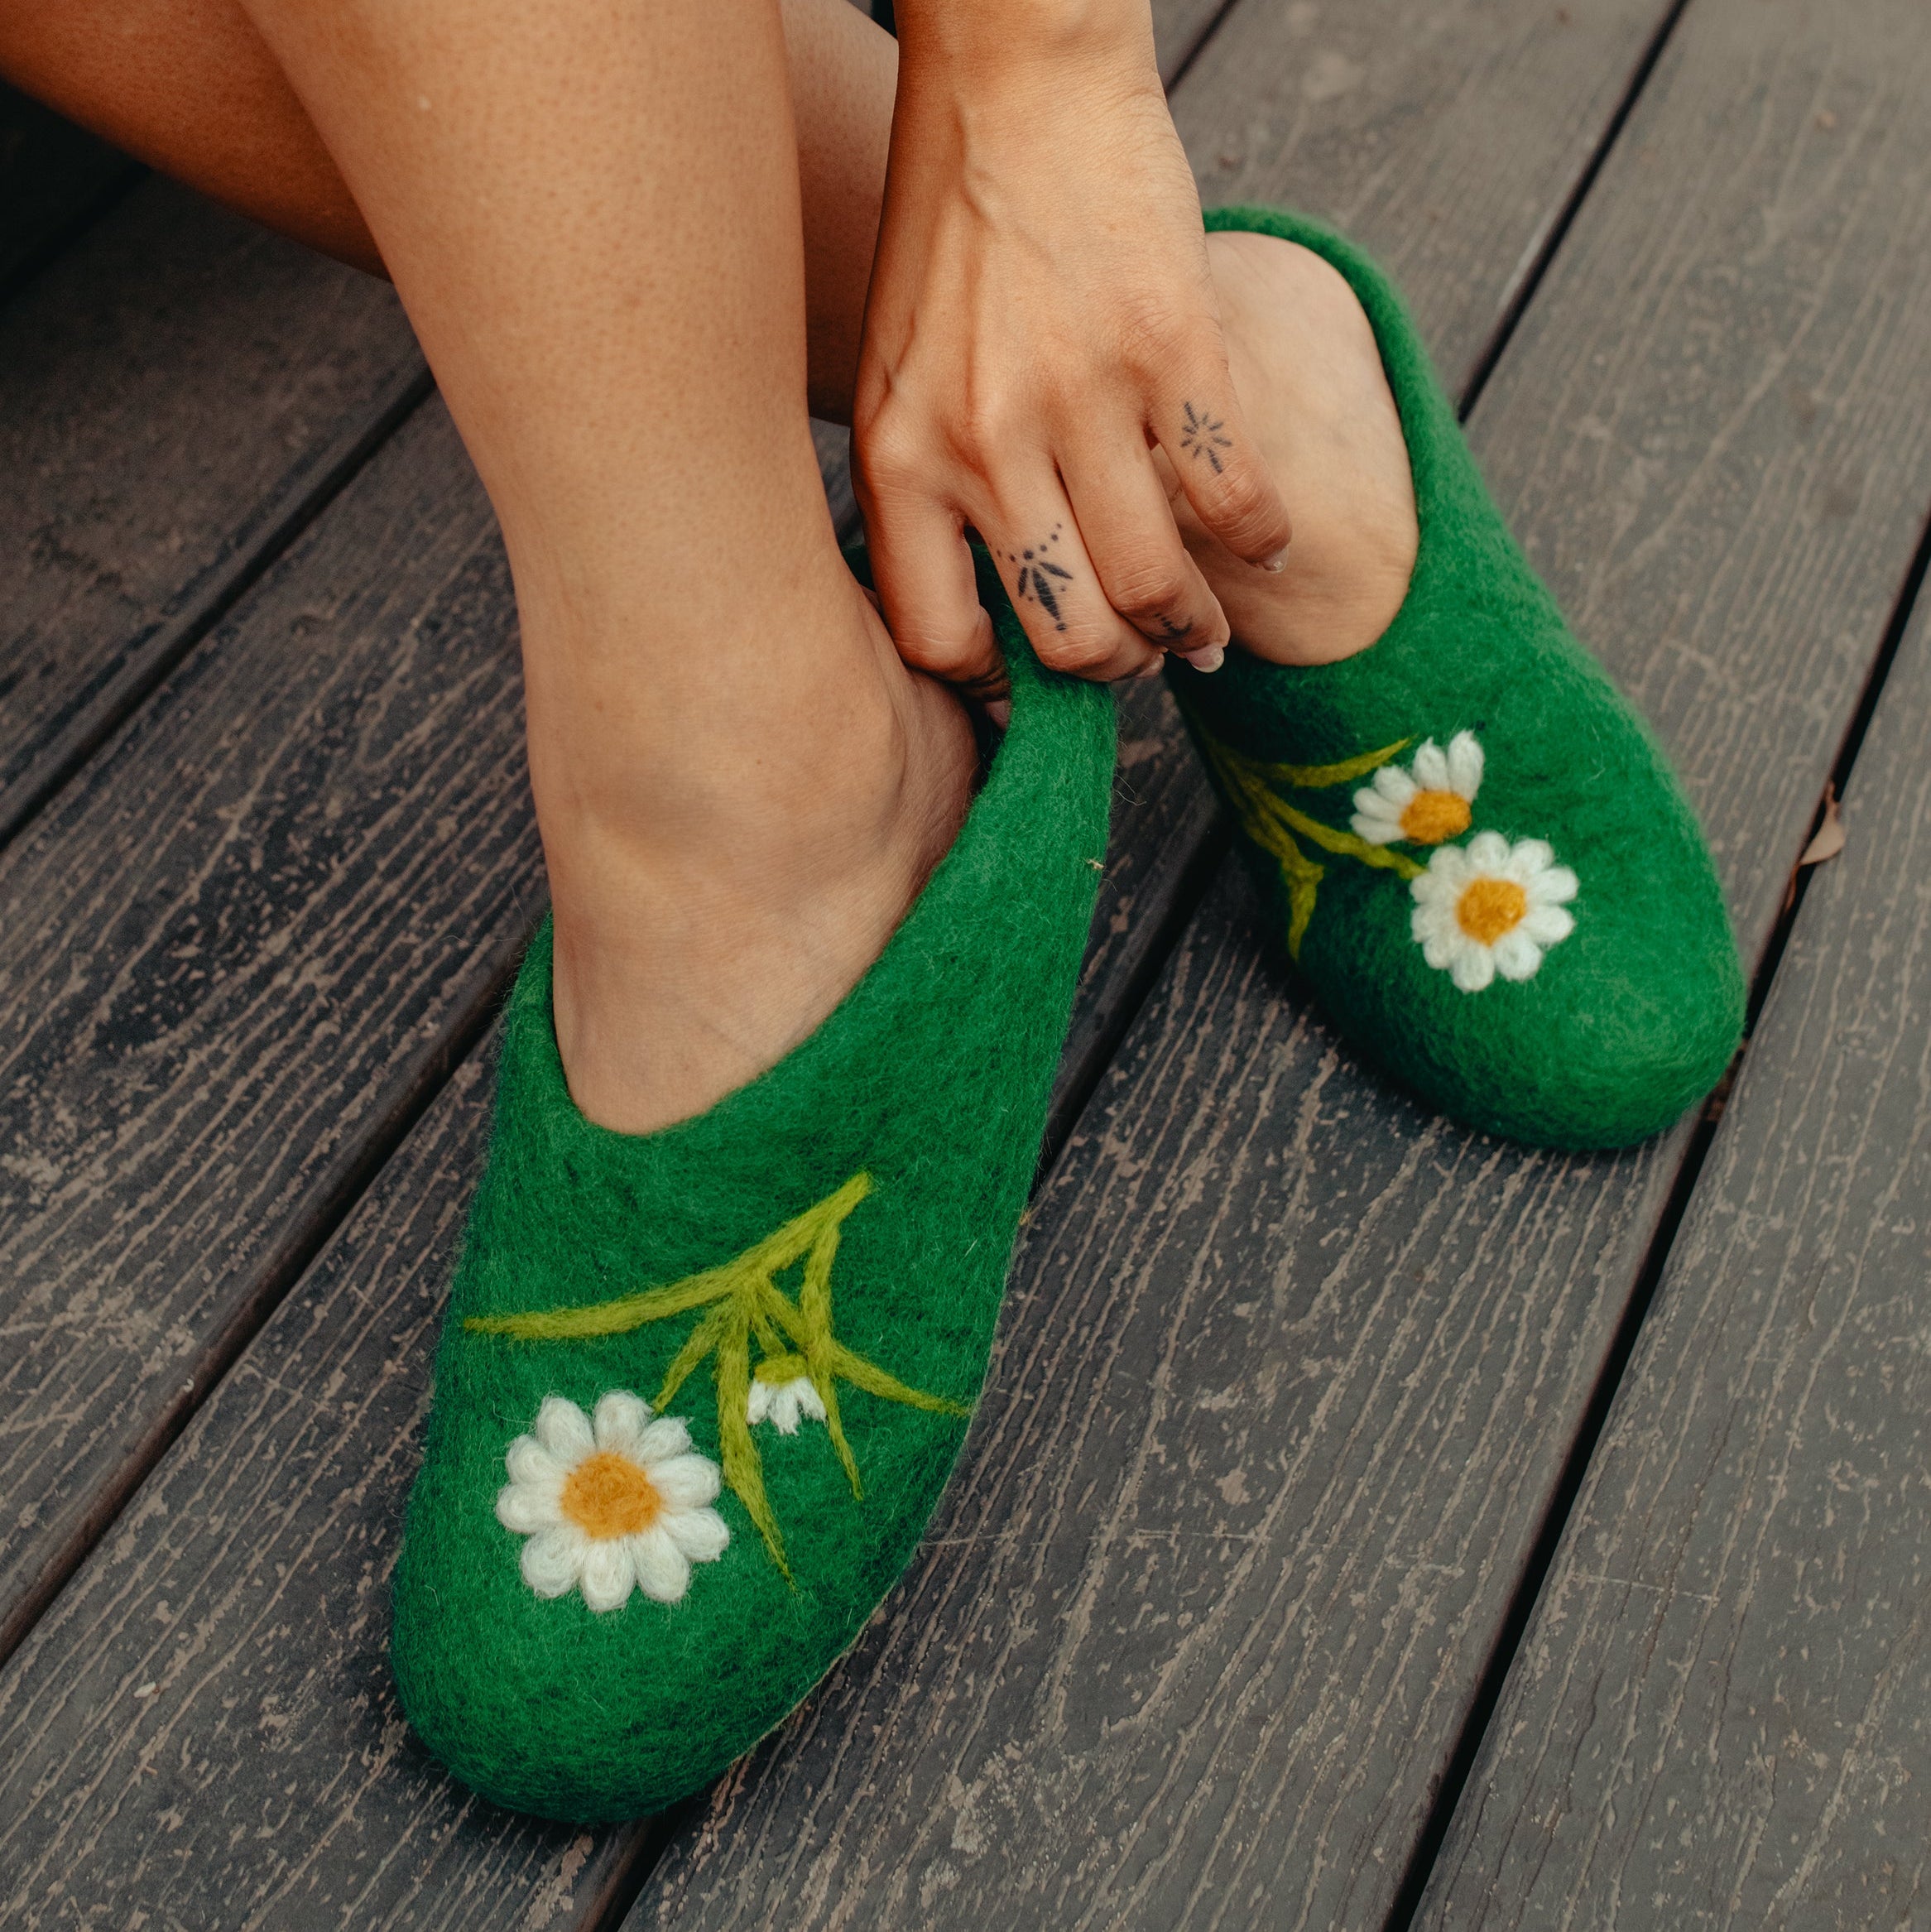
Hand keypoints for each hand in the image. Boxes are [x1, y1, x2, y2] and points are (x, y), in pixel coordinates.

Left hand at [852, 0, 1292, 690]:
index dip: (996, 688)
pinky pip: (1234, 497)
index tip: (1033, 681)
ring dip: (1194, 630)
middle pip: (1069, 637)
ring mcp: (1081, 399)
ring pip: (1156, 588)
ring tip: (1205, 633)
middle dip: (1116, 668)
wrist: (1013, 80)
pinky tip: (1263, 542)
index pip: (940, 642)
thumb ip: (927, 482)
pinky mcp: (1173, 349)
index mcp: (900, 458)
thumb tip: (983, 598)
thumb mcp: (895, 371)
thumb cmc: (951, 231)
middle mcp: (982, 446)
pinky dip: (1262, 537)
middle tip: (1140, 656)